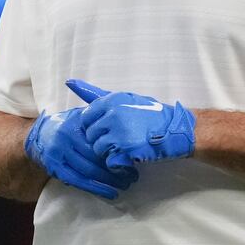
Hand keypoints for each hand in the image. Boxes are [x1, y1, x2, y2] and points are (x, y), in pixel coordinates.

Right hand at [24, 108, 139, 199]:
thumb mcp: (80, 116)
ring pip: (88, 171)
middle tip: (133, 176)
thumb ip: (96, 119)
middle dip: (116, 169)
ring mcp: (58, 154)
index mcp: (75, 123)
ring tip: (124, 185)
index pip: (100, 141)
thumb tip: (124, 126)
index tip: (132, 160)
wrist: (39, 136)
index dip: (117, 152)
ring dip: (109, 181)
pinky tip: (110, 193)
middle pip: (96, 157)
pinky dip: (96, 188)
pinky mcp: (55, 168)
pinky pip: (78, 181)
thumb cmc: (67, 126)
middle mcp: (65, 137)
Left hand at [69, 80, 195, 165]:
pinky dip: (118, 162)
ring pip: (98, 149)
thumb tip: (69, 81)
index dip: (94, 125)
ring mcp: (121, 133)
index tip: (106, 128)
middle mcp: (114, 115)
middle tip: (119, 138)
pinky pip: (110, 161)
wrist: (175, 130)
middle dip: (101, 139)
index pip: (86, 117)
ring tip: (125, 146)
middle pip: (90, 134)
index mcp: (112, 101)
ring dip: (109, 151)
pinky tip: (130, 155)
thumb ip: (96, 93)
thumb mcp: (125, 98)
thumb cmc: (150, 114)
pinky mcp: (127, 150)